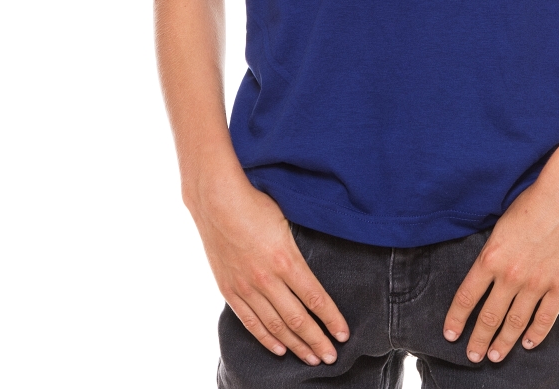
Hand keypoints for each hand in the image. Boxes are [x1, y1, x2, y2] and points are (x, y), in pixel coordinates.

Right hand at [188, 174, 349, 365]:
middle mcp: (266, 279)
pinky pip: (250, 322)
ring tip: (311, 358)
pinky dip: (266, 338)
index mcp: (285, 259)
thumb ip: (299, 250)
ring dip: (296, 345)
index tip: (343, 334)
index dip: (331, 319)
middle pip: (297, 319)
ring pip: (275, 325)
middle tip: (332, 357)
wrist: (215, 201)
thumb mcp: (286, 223)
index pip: (315, 298)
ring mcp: (246, 287)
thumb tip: (317, 268)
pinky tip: (280, 349)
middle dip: (317, 340)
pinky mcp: (229, 290)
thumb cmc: (255, 205)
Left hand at [442, 169, 558, 362]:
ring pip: (515, 323)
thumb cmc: (530, 203)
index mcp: (490, 258)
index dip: (456, 319)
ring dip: (503, 342)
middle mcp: (510, 276)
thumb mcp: (498, 226)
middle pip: (488, 317)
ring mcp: (536, 283)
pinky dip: (535, 334)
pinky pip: (545, 318)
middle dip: (478, 340)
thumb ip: (491, 253)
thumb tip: (482, 273)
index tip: (450, 334)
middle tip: (473, 356)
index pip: (466, 298)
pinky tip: (528, 343)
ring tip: (495, 356)